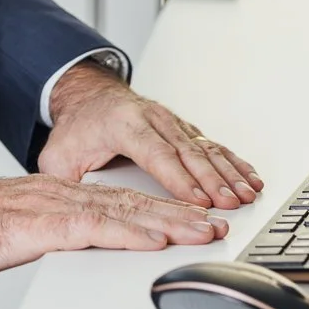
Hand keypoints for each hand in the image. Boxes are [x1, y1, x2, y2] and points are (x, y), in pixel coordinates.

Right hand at [0, 172, 229, 281]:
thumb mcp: (11, 231)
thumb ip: (44, 232)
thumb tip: (67, 243)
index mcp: (53, 196)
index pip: (118, 201)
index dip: (160, 209)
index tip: (192, 219)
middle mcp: (58, 195)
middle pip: (131, 202)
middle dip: (178, 212)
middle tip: (217, 222)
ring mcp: (50, 207)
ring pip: (121, 211)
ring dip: (167, 221)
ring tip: (202, 230)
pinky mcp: (38, 226)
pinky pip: (93, 229)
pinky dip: (129, 233)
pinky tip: (154, 241)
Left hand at [39, 60, 262, 210]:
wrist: (88, 96)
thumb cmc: (77, 129)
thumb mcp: (59, 155)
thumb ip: (66, 181)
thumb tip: (70, 213)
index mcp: (124, 124)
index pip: (155, 153)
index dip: (179, 178)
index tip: (198, 200)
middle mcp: (152, 119)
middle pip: (188, 152)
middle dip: (212, 180)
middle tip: (230, 203)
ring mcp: (171, 122)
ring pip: (205, 148)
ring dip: (228, 172)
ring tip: (247, 193)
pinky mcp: (183, 129)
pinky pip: (212, 145)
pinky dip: (233, 162)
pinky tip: (249, 178)